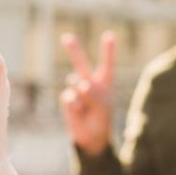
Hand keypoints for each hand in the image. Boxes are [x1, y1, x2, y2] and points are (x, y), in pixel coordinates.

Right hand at [59, 31, 115, 156]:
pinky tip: (78, 111)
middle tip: (66, 37)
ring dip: (78, 87)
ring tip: (84, 101)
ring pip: (72, 79)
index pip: (107, 64)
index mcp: (104, 83)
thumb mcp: (103, 108)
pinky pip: (69, 97)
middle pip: (81, 64)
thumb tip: (80, 83)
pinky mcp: (68, 100)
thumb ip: (93, 94)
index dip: (108, 50)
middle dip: (73, 50)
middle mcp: (89, 84)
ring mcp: (76, 91)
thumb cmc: (102, 121)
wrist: (90, 139)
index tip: (109, 35)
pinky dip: (74, 105)